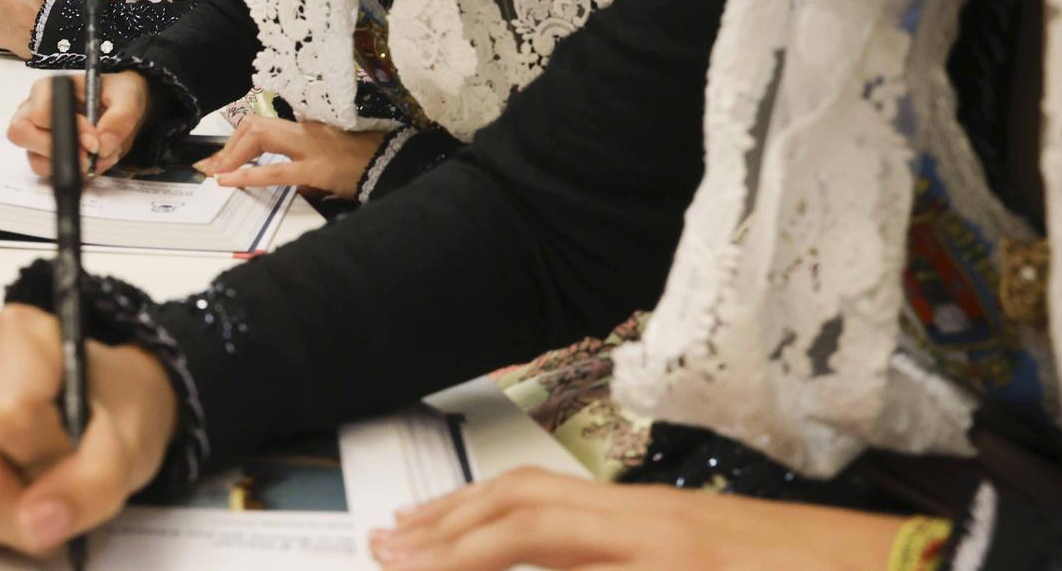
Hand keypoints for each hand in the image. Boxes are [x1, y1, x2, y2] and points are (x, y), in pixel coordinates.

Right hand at [0, 305, 177, 555]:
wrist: (101, 409)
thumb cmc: (110, 409)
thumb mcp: (130, 441)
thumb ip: (93, 482)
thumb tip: (37, 522)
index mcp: (13, 334)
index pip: (8, 416)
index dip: (48, 454)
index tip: (76, 445)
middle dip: (28, 502)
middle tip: (62, 477)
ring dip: (9, 515)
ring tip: (42, 479)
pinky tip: (15, 485)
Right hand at [7, 71, 148, 178]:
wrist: (122, 108)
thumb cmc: (117, 94)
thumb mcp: (127, 97)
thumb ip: (119, 117)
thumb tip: (102, 145)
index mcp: (49, 89)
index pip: (40, 111)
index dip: (67, 129)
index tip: (93, 139)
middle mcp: (35, 110)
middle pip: (22, 134)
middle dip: (60, 150)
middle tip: (90, 155)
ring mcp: (36, 135)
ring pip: (35, 159)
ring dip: (70, 164)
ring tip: (98, 157)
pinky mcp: (45, 156)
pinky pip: (48, 172)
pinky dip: (73, 173)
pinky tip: (92, 163)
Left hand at [195, 115, 383, 198]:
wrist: (393, 164)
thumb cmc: (365, 161)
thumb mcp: (328, 153)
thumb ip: (301, 157)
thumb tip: (274, 170)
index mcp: (307, 127)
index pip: (262, 123)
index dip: (236, 138)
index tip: (219, 157)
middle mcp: (305, 130)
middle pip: (255, 125)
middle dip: (229, 146)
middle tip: (210, 168)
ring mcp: (311, 148)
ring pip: (260, 137)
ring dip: (232, 155)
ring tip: (215, 173)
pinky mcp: (317, 170)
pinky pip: (276, 171)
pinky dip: (248, 175)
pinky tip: (228, 181)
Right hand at [370, 470, 907, 569]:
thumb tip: (530, 562)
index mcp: (660, 554)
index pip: (529, 538)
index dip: (459, 557)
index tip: (400, 568)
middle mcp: (652, 520)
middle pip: (525, 506)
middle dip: (447, 528)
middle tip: (380, 546)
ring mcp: (666, 513)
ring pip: (549, 497)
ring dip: (476, 513)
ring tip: (418, 528)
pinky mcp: (680, 520)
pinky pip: (582, 508)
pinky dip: (526, 519)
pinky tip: (507, 536)